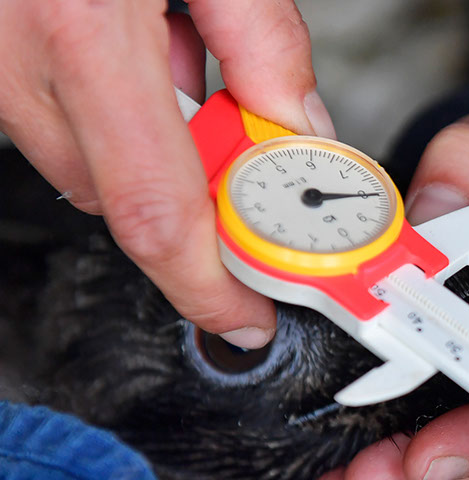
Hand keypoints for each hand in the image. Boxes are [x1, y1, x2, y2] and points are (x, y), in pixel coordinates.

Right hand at [0, 0, 335, 347]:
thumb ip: (263, 43)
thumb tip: (298, 130)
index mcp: (86, 32)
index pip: (157, 209)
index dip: (205, 284)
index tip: (245, 316)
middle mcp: (19, 62)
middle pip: (128, 196)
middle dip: (197, 188)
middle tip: (236, 123)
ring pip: (92, 164)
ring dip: (155, 140)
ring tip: (172, 43)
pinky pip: (57, 122)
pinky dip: (113, 109)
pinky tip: (128, 39)